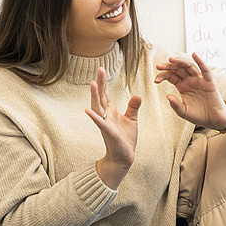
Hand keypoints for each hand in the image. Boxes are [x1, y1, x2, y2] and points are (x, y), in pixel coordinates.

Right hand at [84, 67, 141, 188]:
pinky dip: (94, 117)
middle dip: (99, 83)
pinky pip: (100, 123)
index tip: (101, 69)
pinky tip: (87, 110)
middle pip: (100, 97)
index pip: (105, 94)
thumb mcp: (132, 119)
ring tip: (92, 83)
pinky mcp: (109, 133)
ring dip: (94, 96)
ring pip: (98, 107)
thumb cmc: (125, 138)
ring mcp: (105, 124)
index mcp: (110, 112)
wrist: (123, 157)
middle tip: (99, 69)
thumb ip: (133, 106)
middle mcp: (105, 116)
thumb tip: (137, 94)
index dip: (103, 83)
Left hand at [154, 53, 225, 129]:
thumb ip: (175, 105)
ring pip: (190, 66)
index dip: (163, 76)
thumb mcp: (184, 112)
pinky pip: (205, 70)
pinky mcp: (209, 82)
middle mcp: (190, 80)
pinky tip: (195, 55)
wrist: (212, 119)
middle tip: (158, 66)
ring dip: (181, 61)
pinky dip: (201, 62)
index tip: (155, 80)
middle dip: (168, 66)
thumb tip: (168, 96)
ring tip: (171, 59)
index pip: (171, 76)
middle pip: (178, 68)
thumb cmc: (198, 115)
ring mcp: (200, 79)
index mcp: (182, 85)